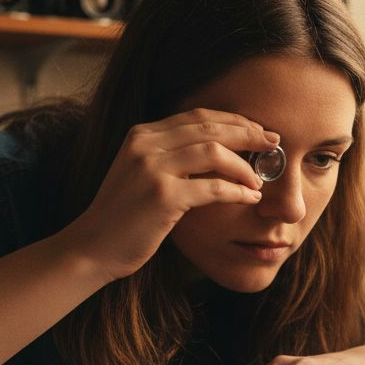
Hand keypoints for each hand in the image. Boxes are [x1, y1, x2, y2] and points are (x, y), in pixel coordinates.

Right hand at [67, 108, 278, 280]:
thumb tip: (216, 151)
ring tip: (259, 179)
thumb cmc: (122, 217)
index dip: (232, 120)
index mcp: (141, 134)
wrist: (91, 248)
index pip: (196, 115)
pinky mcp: (162, 196)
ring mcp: (152, 168)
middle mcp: (145, 144)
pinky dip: (237, 191)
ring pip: (214, 152)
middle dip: (248, 133)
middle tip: (273, 143)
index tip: (257, 130)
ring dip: (244, 165)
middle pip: (209, 127)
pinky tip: (250, 198)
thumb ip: (168, 157)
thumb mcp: (139, 175)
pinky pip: (213, 187)